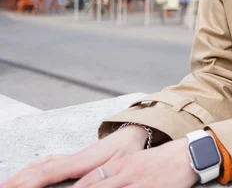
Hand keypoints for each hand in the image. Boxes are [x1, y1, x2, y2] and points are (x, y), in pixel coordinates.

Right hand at [0, 125, 147, 187]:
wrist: (134, 134)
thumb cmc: (128, 151)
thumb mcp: (117, 166)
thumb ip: (98, 178)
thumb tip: (78, 187)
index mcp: (80, 161)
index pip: (48, 173)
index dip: (29, 182)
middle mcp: (71, 159)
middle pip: (37, 170)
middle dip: (17, 181)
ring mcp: (70, 158)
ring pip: (39, 166)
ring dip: (21, 176)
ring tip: (5, 184)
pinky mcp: (72, 159)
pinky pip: (46, 164)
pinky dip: (32, 169)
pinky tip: (26, 174)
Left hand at [72, 138, 198, 187]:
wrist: (188, 155)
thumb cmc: (164, 158)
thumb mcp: (138, 160)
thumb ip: (121, 170)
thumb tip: (102, 180)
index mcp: (124, 163)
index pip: (93, 177)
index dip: (79, 187)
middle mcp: (128, 173)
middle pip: (99, 187)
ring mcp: (140, 183)